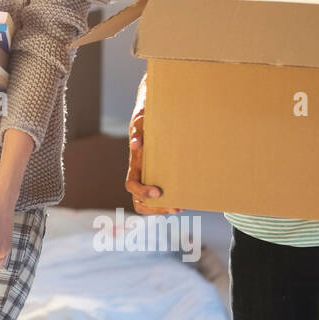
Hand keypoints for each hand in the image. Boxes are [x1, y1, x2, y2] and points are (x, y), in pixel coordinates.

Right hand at [123, 99, 180, 214]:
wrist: (158, 111)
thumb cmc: (147, 118)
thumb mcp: (140, 121)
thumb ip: (137, 131)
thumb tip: (136, 145)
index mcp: (135, 164)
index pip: (131, 185)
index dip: (142, 192)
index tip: (158, 192)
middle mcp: (142, 174)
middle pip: (139, 200)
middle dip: (155, 208)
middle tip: (174, 207)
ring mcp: (153, 176)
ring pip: (152, 202)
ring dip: (165, 208)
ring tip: (181, 207)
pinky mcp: (164, 175)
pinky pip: (166, 194)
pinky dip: (174, 199)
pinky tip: (187, 198)